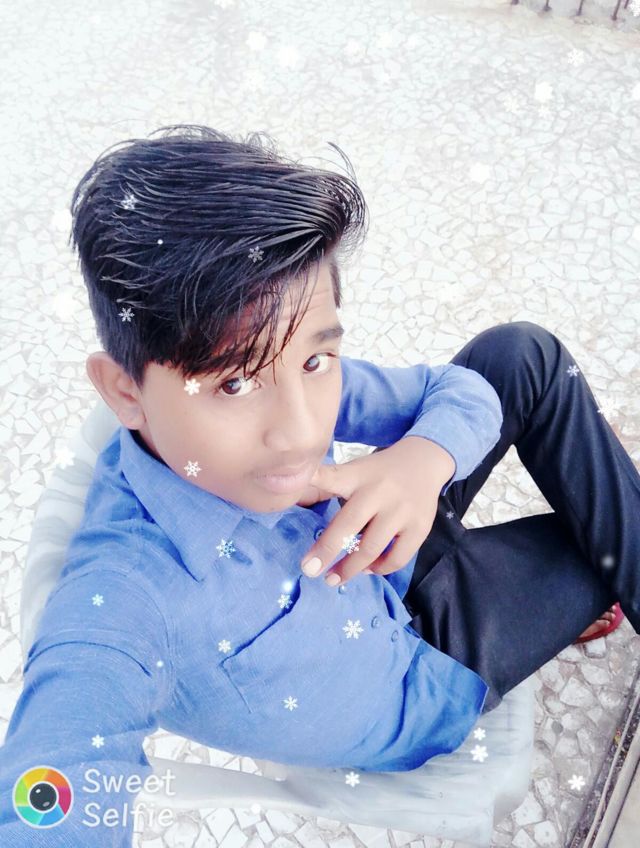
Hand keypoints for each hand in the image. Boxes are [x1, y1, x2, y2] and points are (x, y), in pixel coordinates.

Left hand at [298, 437, 455, 586]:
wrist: (425, 461)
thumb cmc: (378, 472)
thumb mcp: (352, 470)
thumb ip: (325, 482)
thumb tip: (288, 492)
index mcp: (357, 476)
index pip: (330, 478)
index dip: (309, 485)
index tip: (290, 496)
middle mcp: (379, 492)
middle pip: (349, 525)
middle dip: (327, 550)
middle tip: (309, 570)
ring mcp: (401, 511)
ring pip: (372, 548)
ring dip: (350, 568)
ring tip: (333, 578)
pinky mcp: (419, 527)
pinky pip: (397, 558)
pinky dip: (380, 569)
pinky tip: (368, 570)